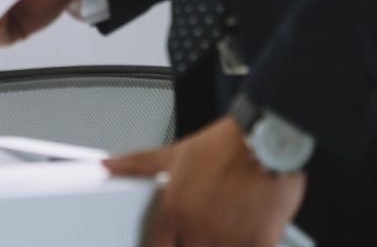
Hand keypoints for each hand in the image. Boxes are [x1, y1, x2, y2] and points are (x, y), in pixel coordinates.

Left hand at [103, 118, 305, 246]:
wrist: (267, 140)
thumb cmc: (225, 146)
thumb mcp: (176, 154)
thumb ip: (138, 164)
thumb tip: (109, 164)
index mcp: (174, 213)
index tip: (170, 243)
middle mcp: (198, 230)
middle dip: (196, 243)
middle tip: (207, 227)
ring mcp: (228, 240)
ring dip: (222, 244)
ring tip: (229, 225)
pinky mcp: (258, 242)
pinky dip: (249, 244)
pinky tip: (250, 230)